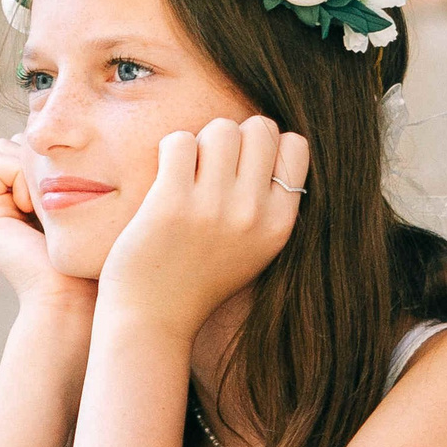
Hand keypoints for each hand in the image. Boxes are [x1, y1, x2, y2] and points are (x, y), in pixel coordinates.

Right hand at [0, 135, 97, 317]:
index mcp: (34, 197)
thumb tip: (69, 132)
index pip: (34, 143)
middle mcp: (8, 201)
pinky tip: (35, 209)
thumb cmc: (101, 251)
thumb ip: (81, 165)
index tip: (78, 187)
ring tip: (49, 206)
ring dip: (31, 168)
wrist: (77, 296)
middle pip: (17, 143)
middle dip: (40, 158)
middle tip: (62, 197)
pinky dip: (18, 177)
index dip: (55, 153)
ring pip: (4, 149)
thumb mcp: (97, 198)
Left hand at [97, 117, 307, 333]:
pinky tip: (165, 177)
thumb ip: (268, 202)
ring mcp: (213, 207)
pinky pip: (179, 140)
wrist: (152, 318)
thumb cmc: (198, 277)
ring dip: (200, 142)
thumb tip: (271, 138)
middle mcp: (252, 214)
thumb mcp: (255, 247)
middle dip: (233, 138)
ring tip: (187, 173)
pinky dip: (170, 150)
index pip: (294, 145)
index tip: (241, 169)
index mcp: (279, 224)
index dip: (265, 146)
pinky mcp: (171, 203)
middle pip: (258, 128)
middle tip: (210, 168)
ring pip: (220, 129)